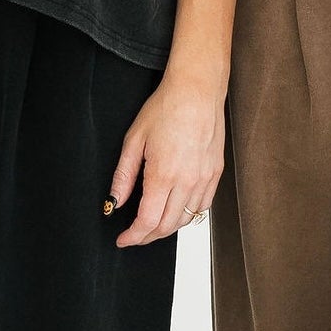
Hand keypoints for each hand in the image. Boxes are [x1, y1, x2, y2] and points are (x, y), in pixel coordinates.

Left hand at [105, 70, 225, 245]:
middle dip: (147, 236)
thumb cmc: (166, 108)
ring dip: (167, 228)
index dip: (133, 236)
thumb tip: (115, 202)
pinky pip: (202, 206)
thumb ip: (123, 176)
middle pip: (167, 226)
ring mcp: (205, 179)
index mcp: (164, 174)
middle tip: (134, 235)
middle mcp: (188, 181)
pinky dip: (187, 216)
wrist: (197, 90)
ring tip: (152, 225)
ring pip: (186, 220)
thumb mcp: (134, 140)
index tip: (123, 240)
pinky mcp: (215, 173)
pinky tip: (175, 211)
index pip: (148, 221)